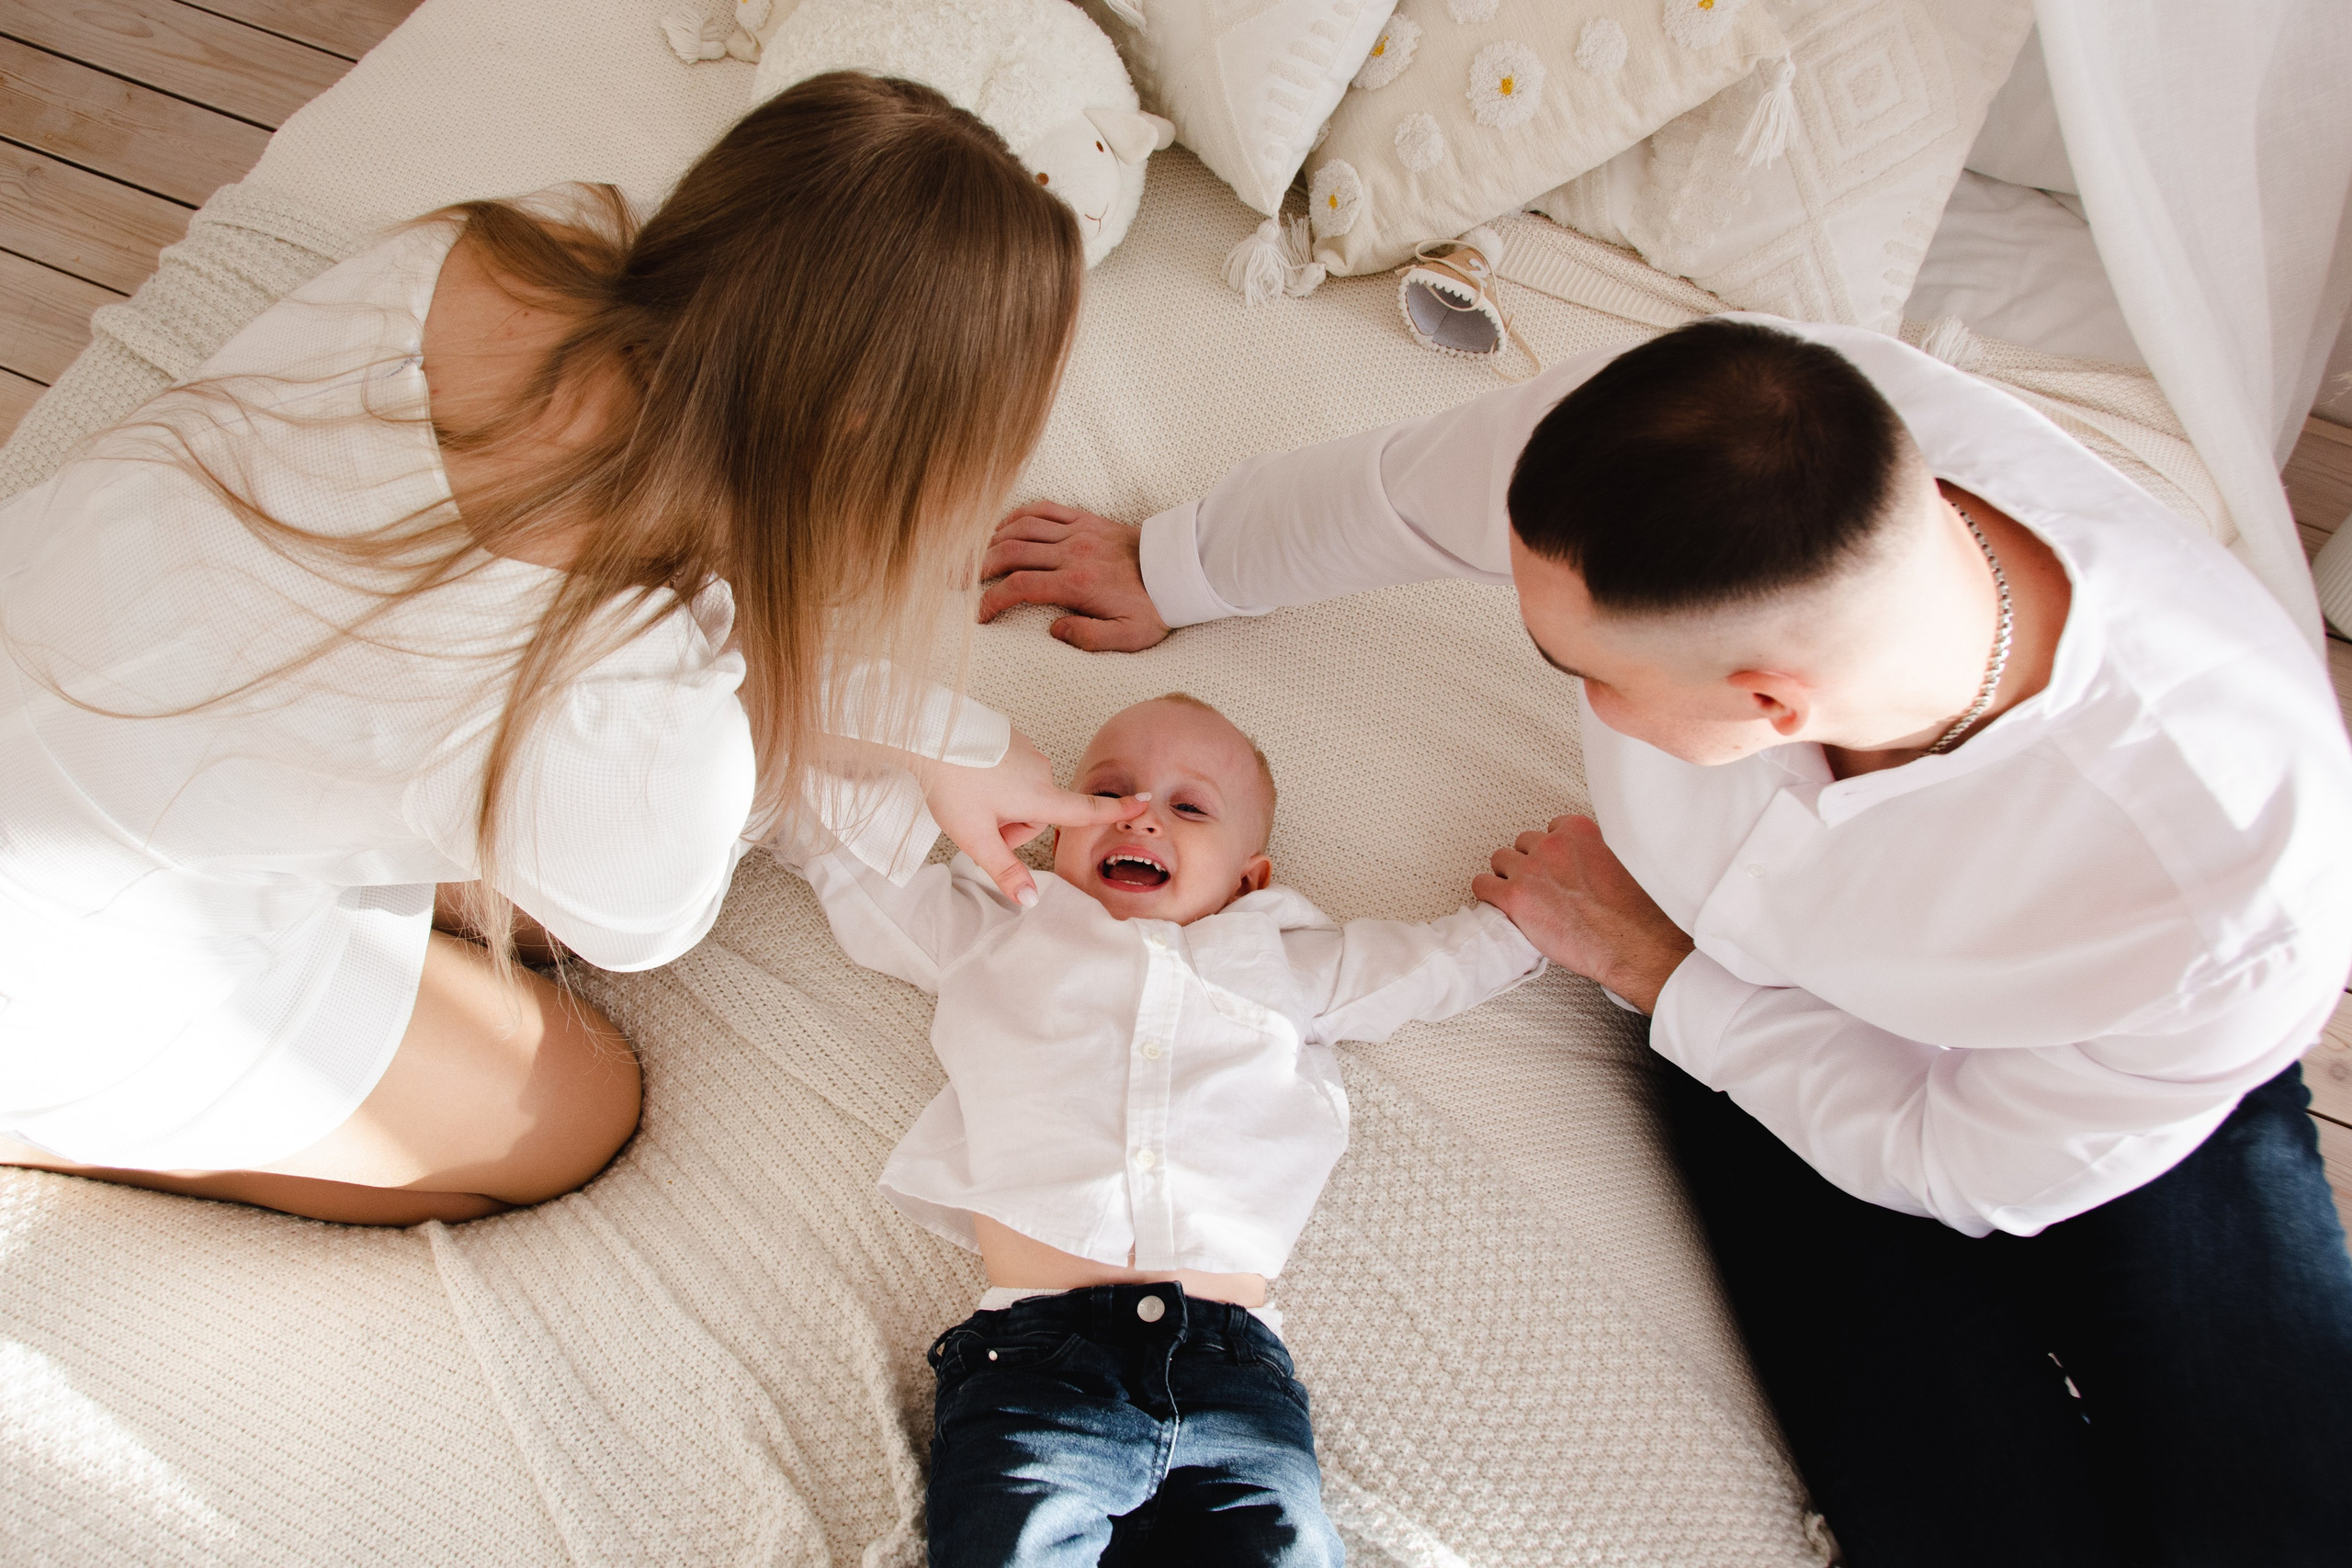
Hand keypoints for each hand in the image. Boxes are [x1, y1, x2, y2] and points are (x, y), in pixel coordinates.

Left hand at [917, 729, 1145, 905]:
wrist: (928, 734)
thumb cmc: (951, 785)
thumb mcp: (976, 837)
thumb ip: (1005, 870)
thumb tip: (1030, 901)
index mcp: (1039, 797)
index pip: (1087, 810)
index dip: (1118, 810)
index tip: (1144, 802)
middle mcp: (1041, 771)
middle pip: (1040, 814)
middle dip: (1014, 826)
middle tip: (981, 825)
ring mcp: (1028, 752)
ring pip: (1025, 793)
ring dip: (1004, 804)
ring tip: (972, 799)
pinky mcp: (1013, 739)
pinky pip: (1014, 771)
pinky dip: (997, 781)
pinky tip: (973, 778)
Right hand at [979, 501, 1170, 651]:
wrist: (1179, 569)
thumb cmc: (1154, 606)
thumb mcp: (1128, 637)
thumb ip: (1089, 638)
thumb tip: (1054, 631)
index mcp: (1077, 583)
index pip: (1019, 587)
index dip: (991, 600)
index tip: (979, 615)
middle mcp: (1071, 552)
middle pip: (1009, 552)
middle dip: (976, 567)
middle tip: (956, 581)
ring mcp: (1076, 532)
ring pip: (1020, 528)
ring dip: (989, 541)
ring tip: (970, 556)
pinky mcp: (1084, 519)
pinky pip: (1042, 510)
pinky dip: (1016, 516)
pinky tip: (1001, 528)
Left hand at [1473, 815, 1693, 1013]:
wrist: (1629, 943)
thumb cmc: (1631, 912)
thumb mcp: (1619, 863)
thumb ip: (1594, 853)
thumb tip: (1584, 862)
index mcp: (1579, 831)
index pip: (1551, 828)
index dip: (1553, 851)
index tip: (1558, 867)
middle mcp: (1552, 845)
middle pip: (1524, 843)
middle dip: (1531, 863)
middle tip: (1542, 887)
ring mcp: (1531, 869)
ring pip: (1501, 860)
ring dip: (1509, 876)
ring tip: (1523, 897)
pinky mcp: (1515, 897)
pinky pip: (1483, 885)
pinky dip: (1489, 893)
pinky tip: (1501, 905)